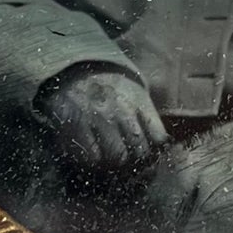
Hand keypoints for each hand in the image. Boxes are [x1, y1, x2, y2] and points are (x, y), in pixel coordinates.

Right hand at [37, 66, 167, 169]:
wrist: (73, 67)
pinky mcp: (77, 125)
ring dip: (113, 164)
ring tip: (107, 160)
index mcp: (140, 102)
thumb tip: (159, 146)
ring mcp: (100, 118)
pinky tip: (90, 154)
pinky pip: (92, 157)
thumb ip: (146, 116)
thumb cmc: (107, 85)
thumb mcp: (134, 92)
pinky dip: (92, 162)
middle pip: (140, 151)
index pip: (158, 138)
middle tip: (125, 163)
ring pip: (117, 157)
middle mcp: (123, 111)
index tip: (146, 157)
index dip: (154, 153)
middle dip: (134, 162)